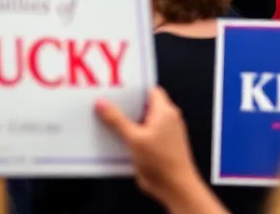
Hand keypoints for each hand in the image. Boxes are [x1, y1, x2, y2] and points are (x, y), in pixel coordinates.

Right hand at [95, 87, 198, 204]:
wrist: (176, 189)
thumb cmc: (164, 164)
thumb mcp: (134, 139)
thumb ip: (116, 120)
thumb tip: (103, 104)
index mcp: (165, 111)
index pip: (149, 90)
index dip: (133, 89)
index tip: (117, 89)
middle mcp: (167, 120)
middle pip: (143, 106)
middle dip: (126, 107)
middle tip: (108, 105)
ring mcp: (164, 134)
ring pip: (141, 121)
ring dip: (127, 123)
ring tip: (109, 122)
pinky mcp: (159, 147)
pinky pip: (143, 135)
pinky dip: (131, 136)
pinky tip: (117, 139)